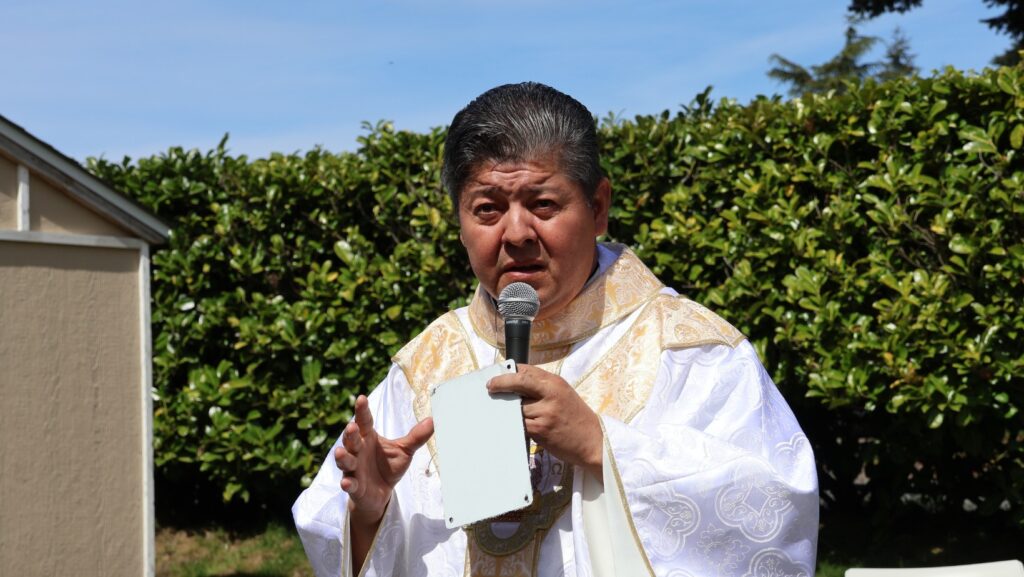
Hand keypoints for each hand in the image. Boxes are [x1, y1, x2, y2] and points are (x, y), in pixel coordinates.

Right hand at [335, 395, 433, 525]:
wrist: (380, 493)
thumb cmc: (389, 466)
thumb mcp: (404, 450)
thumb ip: (416, 437)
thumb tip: (433, 420)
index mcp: (368, 437)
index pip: (364, 421)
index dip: (362, 410)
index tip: (361, 399)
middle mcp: (358, 451)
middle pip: (352, 440)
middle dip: (351, 433)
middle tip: (352, 426)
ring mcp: (354, 469)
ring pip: (345, 461)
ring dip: (342, 457)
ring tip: (341, 452)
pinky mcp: (354, 486)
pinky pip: (349, 484)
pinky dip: (347, 483)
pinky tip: (347, 483)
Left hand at [487, 364, 602, 475]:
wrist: (593, 441)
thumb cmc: (575, 418)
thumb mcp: (563, 395)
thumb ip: (542, 388)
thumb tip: (514, 386)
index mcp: (555, 383)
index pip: (527, 370)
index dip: (510, 372)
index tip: (498, 376)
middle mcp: (550, 394)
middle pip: (519, 383)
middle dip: (501, 384)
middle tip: (490, 387)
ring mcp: (545, 412)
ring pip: (516, 407)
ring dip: (509, 411)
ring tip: (505, 414)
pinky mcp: (540, 429)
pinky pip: (520, 424)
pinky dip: (514, 425)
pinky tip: (513, 427)